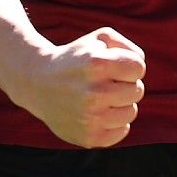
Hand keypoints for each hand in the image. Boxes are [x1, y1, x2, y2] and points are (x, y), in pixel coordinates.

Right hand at [10, 28, 146, 147]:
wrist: (37, 84)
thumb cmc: (75, 59)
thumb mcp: (98, 39)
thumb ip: (127, 47)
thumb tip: (140, 66)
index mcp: (97, 64)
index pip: (139, 68)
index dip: (129, 66)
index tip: (114, 67)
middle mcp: (94, 93)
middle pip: (137, 91)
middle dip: (124, 84)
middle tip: (105, 83)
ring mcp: (90, 118)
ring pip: (131, 112)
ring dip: (120, 104)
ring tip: (100, 98)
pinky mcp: (88, 137)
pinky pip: (121, 131)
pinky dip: (114, 123)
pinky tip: (98, 114)